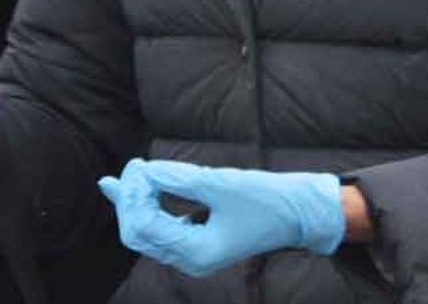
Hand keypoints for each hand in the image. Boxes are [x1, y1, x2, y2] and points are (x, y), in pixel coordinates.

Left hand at [97, 158, 344, 276]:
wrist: (297, 212)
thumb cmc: (265, 197)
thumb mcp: (219, 183)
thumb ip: (178, 178)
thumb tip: (142, 171)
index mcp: (198, 253)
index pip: (145, 226)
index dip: (133, 195)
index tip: (136, 165)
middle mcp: (192, 262)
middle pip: (139, 234)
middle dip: (130, 201)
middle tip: (131, 167)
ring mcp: (194, 256)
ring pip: (148, 233)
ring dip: (137, 203)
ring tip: (131, 172)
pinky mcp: (198, 245)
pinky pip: (163, 229)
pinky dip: (151, 208)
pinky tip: (143, 187)